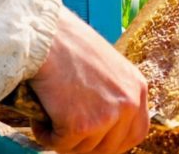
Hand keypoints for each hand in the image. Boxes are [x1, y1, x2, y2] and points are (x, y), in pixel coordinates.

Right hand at [27, 9, 149, 153]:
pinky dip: (46, 135)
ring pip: (83, 148)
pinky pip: (60, 145)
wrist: (45, 36)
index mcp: (137, 87)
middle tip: (67, 131)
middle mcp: (128, 103)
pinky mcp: (81, 125)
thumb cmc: (68, 43)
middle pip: (110, 147)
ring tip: (50, 114)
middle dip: (87, 144)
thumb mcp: (106, 66)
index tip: (97, 140)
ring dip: (64, 138)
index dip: (115, 141)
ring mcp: (106, 116)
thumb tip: (104, 125)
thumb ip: (112, 92)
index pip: (137, 132)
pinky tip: (41, 118)